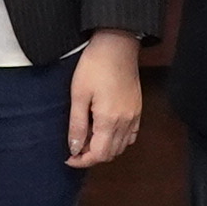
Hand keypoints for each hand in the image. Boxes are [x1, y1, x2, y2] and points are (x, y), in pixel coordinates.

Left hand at [63, 31, 145, 168]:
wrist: (117, 45)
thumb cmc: (95, 66)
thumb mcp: (78, 95)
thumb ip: (77, 125)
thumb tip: (74, 148)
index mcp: (109, 120)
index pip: (98, 155)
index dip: (82, 161)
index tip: (69, 158)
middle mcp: (125, 122)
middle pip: (111, 154)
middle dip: (92, 156)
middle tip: (75, 146)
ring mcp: (134, 116)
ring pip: (121, 147)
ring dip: (105, 148)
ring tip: (88, 137)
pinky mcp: (137, 109)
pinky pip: (131, 135)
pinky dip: (118, 140)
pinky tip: (105, 130)